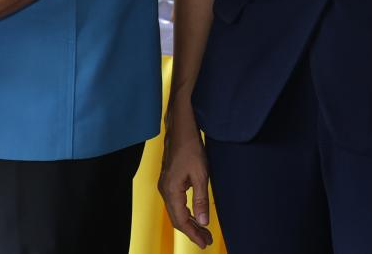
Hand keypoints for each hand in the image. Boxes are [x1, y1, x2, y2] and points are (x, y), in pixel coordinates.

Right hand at [157, 106, 213, 247]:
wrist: (180, 129)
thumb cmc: (191, 149)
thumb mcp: (201, 175)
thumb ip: (201, 199)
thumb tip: (203, 222)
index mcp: (171, 190)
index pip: (181, 220)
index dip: (193, 234)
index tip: (205, 243)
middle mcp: (164, 189)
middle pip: (176, 218)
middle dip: (191, 231)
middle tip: (207, 241)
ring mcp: (165, 185)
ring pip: (175, 211)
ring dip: (189, 223)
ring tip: (203, 232)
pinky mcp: (168, 181)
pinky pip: (175, 203)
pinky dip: (186, 212)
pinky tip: (195, 215)